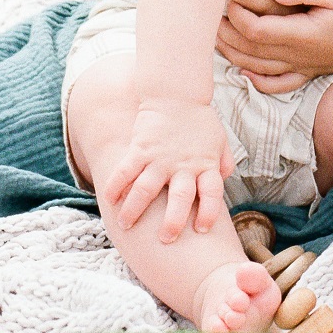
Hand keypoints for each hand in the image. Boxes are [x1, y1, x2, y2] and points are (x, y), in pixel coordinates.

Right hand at [99, 97, 234, 240]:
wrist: (176, 91)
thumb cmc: (199, 118)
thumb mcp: (220, 140)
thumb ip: (224, 162)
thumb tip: (224, 179)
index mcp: (205, 165)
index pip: (212, 194)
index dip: (207, 213)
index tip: (200, 229)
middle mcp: (183, 165)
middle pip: (180, 199)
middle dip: (172, 222)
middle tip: (165, 240)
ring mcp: (160, 157)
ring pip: (146, 189)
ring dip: (135, 209)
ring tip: (125, 225)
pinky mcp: (140, 148)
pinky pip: (125, 170)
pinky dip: (116, 185)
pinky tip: (108, 199)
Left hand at [215, 0, 332, 87]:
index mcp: (303, 35)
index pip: (256, 30)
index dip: (236, 16)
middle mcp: (300, 56)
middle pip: (250, 51)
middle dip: (226, 35)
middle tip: (210, 17)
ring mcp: (304, 66)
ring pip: (259, 69)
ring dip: (234, 55)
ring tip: (217, 38)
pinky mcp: (311, 70)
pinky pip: (279, 84)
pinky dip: (259, 81)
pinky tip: (245, 73)